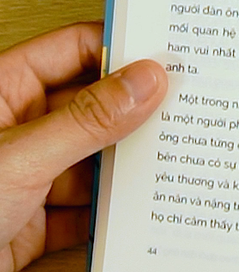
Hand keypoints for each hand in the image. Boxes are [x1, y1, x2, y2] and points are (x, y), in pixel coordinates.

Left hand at [0, 22, 166, 271]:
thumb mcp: (20, 159)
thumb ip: (87, 120)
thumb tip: (146, 79)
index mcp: (2, 91)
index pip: (76, 50)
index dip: (123, 50)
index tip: (172, 56)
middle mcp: (17, 128)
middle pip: (94, 106)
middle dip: (136, 113)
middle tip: (187, 110)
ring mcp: (26, 175)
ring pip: (94, 159)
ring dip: (128, 168)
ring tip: (172, 163)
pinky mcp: (33, 221)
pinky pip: (86, 209)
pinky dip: (112, 214)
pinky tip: (139, 213)